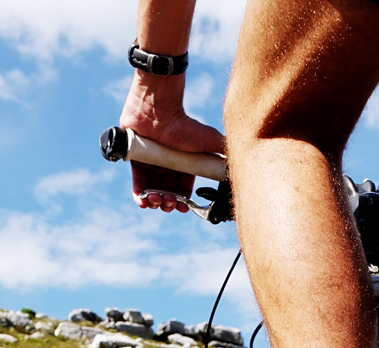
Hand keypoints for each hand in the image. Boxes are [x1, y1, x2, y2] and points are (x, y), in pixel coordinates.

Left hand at [119, 75, 225, 213]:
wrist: (159, 109)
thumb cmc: (186, 125)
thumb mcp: (211, 142)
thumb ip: (225, 155)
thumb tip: (241, 166)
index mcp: (184, 165)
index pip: (183, 190)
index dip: (182, 202)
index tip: (183, 207)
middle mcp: (167, 166)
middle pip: (168, 192)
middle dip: (169, 203)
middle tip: (169, 202)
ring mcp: (151, 163)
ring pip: (152, 191)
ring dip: (155, 201)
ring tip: (157, 200)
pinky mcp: (136, 160)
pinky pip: (137, 183)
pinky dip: (139, 196)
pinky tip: (144, 201)